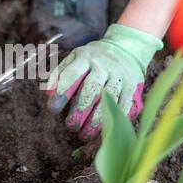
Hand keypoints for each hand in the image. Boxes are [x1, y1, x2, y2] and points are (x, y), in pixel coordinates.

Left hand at [47, 24, 163, 140]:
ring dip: (97, 119)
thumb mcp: (74, 59)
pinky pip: (126, 105)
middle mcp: (104, 66)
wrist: (125, 48)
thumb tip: (49, 94)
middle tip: (70, 125)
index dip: (63, 91)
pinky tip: (105, 130)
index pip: (73, 74)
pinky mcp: (133, 87)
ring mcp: (120, 76)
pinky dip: (115, 119)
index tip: (53, 108)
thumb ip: (60, 75)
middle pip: (92, 88)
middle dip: (80, 109)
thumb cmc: (92, 59)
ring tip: (85, 134)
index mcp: (86, 58)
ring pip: (110, 99)